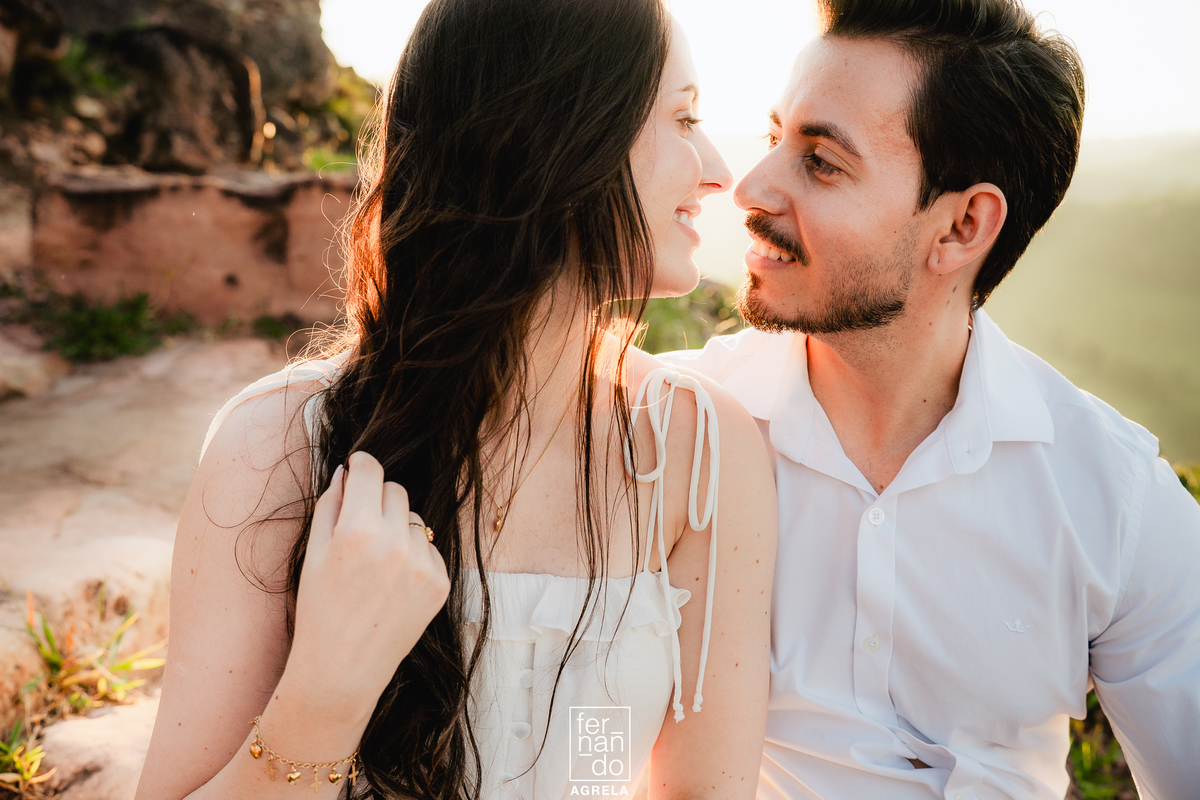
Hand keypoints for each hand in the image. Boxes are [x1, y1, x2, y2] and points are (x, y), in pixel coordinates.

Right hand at [281, 451, 450, 722]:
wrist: (342, 670)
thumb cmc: (319, 610)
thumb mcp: (313, 553)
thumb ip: (331, 504)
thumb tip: (347, 470)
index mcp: (358, 530)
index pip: (371, 471)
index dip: (362, 464)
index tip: (359, 466)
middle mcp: (395, 543)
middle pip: (396, 490)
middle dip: (378, 499)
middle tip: (361, 524)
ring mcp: (423, 564)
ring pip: (415, 519)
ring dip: (397, 528)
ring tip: (375, 563)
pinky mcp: (441, 583)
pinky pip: (429, 548)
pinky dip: (413, 556)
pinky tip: (392, 583)